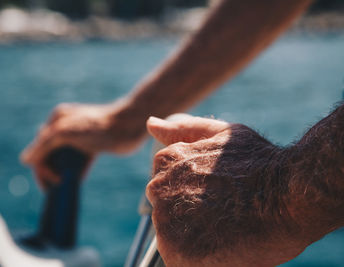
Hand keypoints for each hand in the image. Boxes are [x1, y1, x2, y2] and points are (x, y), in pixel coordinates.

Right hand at [21, 102, 145, 188]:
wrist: (130, 125)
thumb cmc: (99, 127)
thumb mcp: (66, 133)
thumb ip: (44, 145)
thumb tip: (25, 160)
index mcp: (57, 120)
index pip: (39, 147)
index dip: (41, 167)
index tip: (51, 183)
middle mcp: (66, 127)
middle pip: (50, 153)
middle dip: (50, 171)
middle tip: (55, 187)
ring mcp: (79, 137)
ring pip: (64, 158)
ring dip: (61, 172)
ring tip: (63, 186)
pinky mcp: (92, 146)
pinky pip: (78, 162)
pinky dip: (75, 172)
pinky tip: (76, 181)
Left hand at [146, 115, 307, 266]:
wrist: (288, 194)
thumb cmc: (260, 163)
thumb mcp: (221, 135)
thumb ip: (183, 130)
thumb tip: (151, 123)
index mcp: (165, 163)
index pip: (167, 191)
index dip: (195, 199)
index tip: (217, 199)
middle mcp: (158, 189)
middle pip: (169, 215)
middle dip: (192, 219)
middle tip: (224, 216)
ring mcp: (164, 220)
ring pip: (174, 240)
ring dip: (197, 241)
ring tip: (226, 231)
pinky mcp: (175, 251)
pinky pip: (180, 262)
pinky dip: (200, 261)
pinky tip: (223, 247)